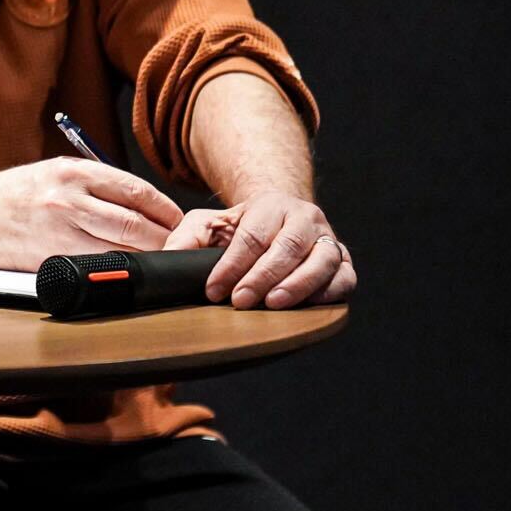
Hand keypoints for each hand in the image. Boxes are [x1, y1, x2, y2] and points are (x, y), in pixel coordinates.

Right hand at [0, 158, 183, 269]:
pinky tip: (129, 270)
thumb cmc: (14, 195)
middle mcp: (68, 197)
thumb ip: (94, 184)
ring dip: (147, 257)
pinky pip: (98, 266)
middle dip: (164, 238)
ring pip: (121, 247)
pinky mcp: (50, 257)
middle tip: (179, 245)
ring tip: (160, 260)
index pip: (137, 190)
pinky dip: (120, 269)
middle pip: (135, 222)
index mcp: (72, 171)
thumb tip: (142, 204)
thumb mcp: (53, 173)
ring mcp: (59, 229)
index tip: (179, 220)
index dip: (166, 209)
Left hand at [167, 191, 355, 308]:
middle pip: (287, 247)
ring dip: (298, 284)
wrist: (279, 217)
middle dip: (263, 276)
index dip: (232, 264)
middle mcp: (304, 217)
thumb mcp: (208, 224)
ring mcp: (327, 238)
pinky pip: (345, 276)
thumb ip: (186, 239)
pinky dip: (331, 291)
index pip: (251, 236)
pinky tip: (310, 304)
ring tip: (274, 304)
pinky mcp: (342, 260)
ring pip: (321, 260)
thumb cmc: (241, 226)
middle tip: (241, 301)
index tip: (214, 289)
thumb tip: (165, 258)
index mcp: (270, 205)